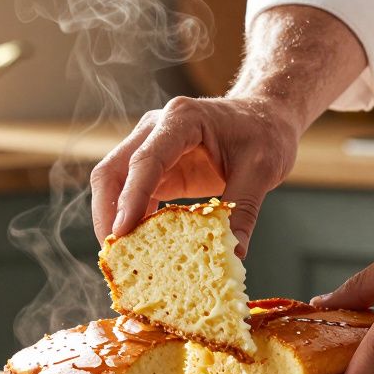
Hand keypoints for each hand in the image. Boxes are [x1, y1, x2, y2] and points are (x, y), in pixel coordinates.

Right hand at [90, 95, 300, 255]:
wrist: (265, 116)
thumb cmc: (264, 132)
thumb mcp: (262, 170)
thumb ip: (243, 209)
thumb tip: (233, 253)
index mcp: (183, 119)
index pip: (146, 160)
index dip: (130, 197)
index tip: (122, 232)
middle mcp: (156, 129)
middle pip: (113, 170)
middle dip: (107, 213)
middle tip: (116, 254)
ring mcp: (151, 147)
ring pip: (114, 183)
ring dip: (114, 219)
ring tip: (125, 257)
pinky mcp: (156, 168)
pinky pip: (132, 195)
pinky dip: (132, 220)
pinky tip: (141, 246)